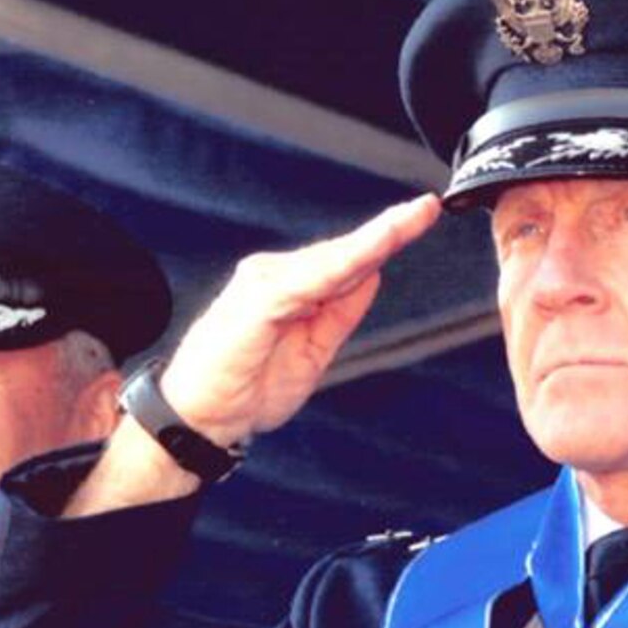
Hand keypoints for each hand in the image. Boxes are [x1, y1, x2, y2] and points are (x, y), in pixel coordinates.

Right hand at [158, 194, 440, 444]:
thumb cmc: (244, 389)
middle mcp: (274, 277)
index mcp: (287, 290)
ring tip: (411, 220)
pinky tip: (372, 251)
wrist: (200, 418)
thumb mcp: (312, 355)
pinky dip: (343, 264)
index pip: (344, 262)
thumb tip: (372, 276)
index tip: (421, 217)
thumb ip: (339, 314)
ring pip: (330, 259)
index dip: (383, 240)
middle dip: (388, 231)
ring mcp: (264, 284)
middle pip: (341, 252)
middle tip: (427, 209)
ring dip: (373, 240)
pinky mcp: (258, 299)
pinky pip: (309, 279)